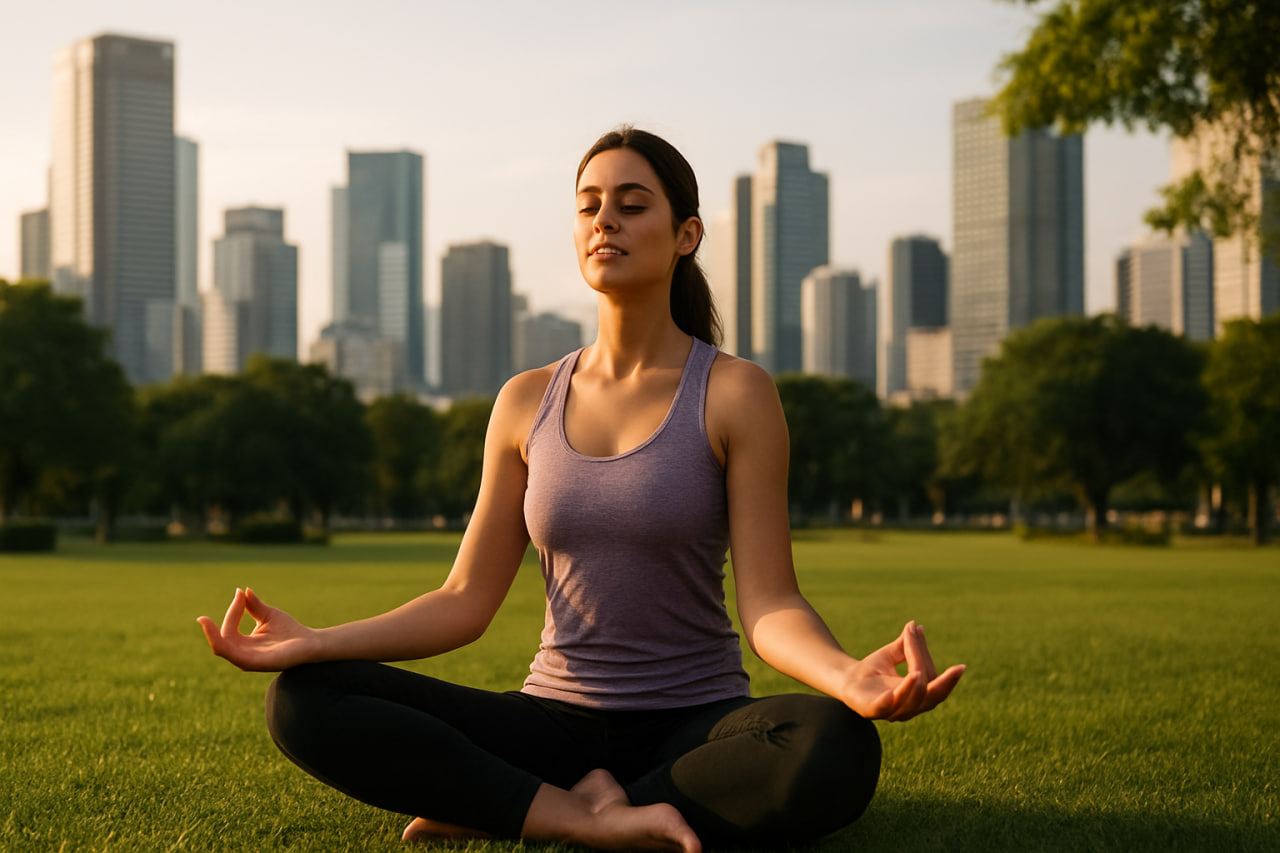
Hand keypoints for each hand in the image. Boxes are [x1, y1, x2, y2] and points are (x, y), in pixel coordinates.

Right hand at [196, 587, 315, 671]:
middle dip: (213, 625)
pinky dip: (223, 644)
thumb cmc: (289, 630)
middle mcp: (243, 653)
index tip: (239, 593)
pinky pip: (234, 656)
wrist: (310, 642)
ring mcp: (249, 660)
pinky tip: (222, 633)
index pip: (229, 628)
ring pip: (221, 649)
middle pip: (221, 639)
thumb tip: (242, 590)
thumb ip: (253, 606)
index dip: (232, 610)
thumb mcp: (267, 615)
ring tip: (205, 621)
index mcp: (244, 644)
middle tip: (220, 607)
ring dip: (212, 635)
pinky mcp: (256, 663)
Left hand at [841, 621, 964, 721]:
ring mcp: (892, 711)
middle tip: (959, 668)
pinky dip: (900, 694)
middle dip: (947, 682)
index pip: (931, 678)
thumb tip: (914, 624)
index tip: (920, 630)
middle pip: (932, 695)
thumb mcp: (891, 655)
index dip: (930, 658)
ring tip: (920, 668)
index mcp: (916, 695)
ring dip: (920, 685)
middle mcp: (908, 707)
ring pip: (916, 701)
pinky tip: (908, 680)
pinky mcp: (873, 710)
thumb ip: (904, 644)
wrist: (843, 679)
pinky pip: (890, 705)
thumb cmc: (871, 670)